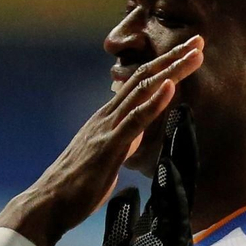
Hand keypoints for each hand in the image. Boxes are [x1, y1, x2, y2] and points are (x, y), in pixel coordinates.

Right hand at [11, 39, 203, 245]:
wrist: (47, 204)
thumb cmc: (73, 189)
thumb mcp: (101, 157)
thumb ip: (119, 142)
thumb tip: (134, 138)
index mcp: (105, 119)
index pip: (138, 85)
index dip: (163, 67)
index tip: (187, 54)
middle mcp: (106, 116)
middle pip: (143, 78)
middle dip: (172, 58)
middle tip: (199, 40)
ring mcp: (106, 129)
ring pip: (142, 91)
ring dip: (171, 70)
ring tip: (195, 54)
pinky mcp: (108, 147)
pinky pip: (135, 120)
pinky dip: (155, 101)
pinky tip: (171, 86)